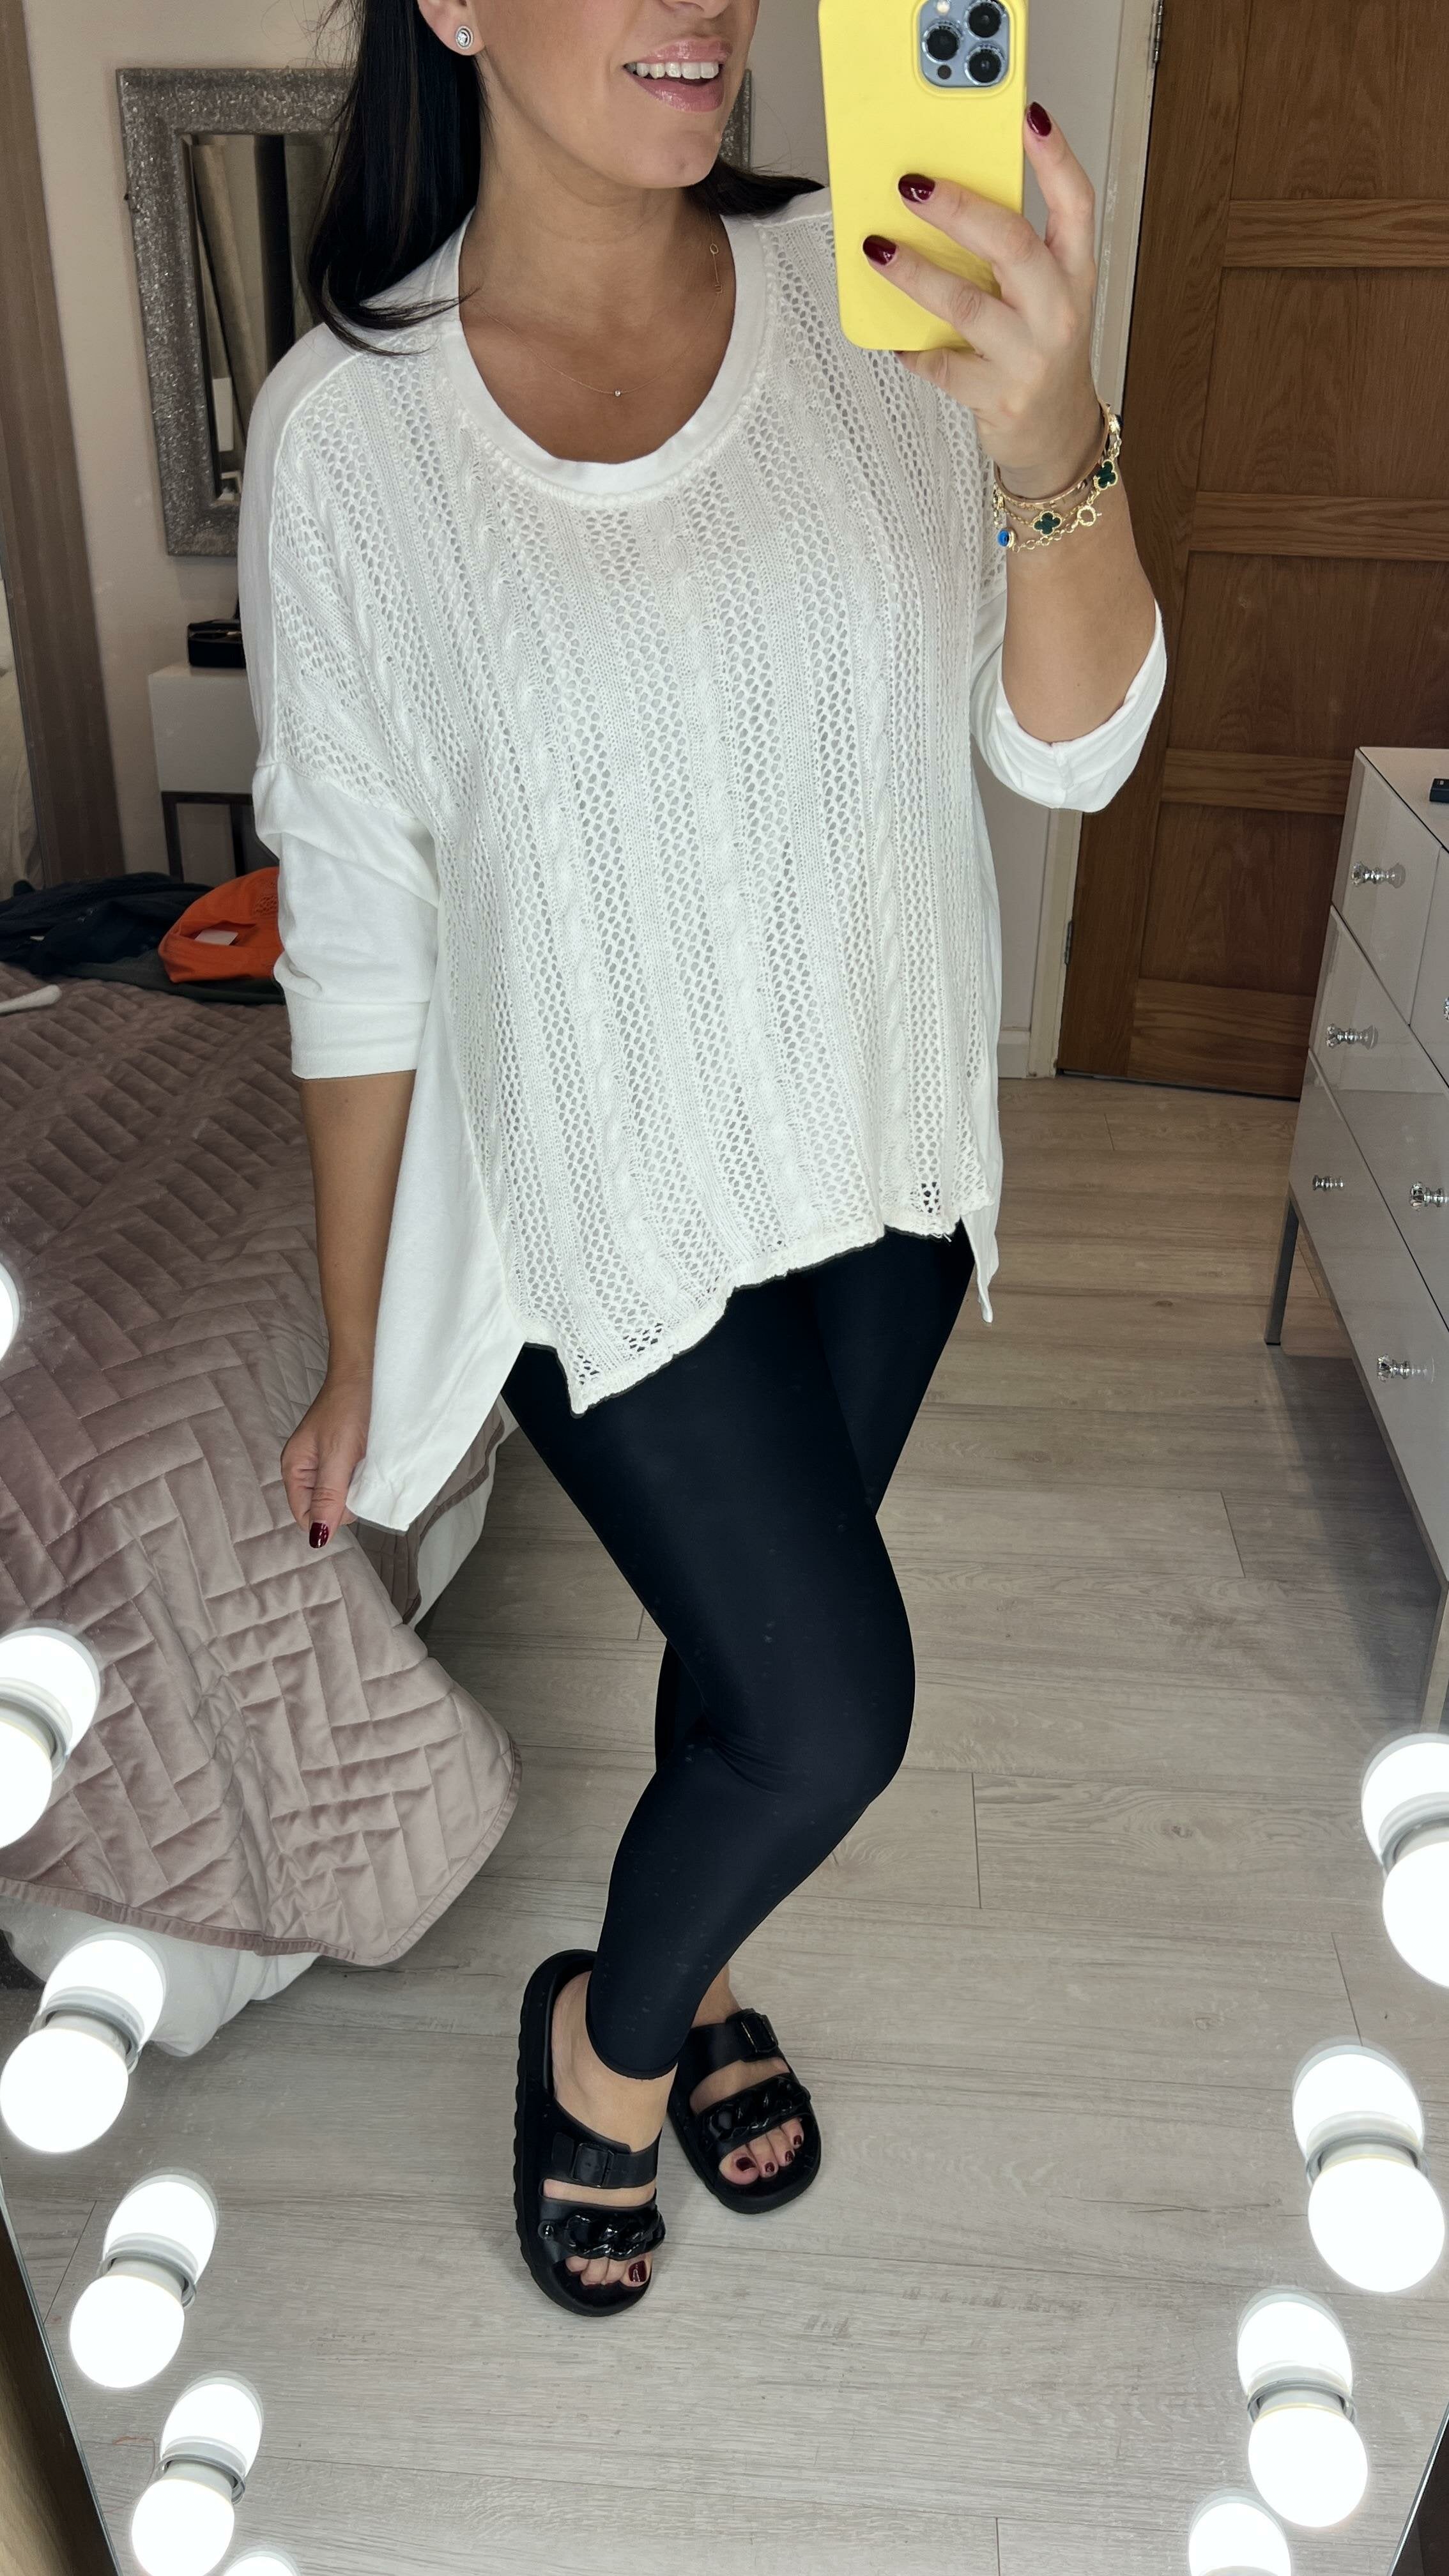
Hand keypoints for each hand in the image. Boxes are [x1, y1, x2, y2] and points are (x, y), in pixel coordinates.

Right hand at [281, 1368, 369, 1547]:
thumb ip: (328, 1496)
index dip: (329, 1517)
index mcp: (294, 1470)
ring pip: (337, 1497)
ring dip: (354, 1489)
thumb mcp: (338, 1456)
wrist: (363, 1374)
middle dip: (343, 1502)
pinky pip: (347, 1482)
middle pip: (322, 1509)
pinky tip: (366, 1463)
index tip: (350, 1498)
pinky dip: (359, 1478)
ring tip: (363, 1466)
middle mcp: (304, 1470)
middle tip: (358, 1475)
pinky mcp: (338, 1457)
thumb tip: (317, 1538)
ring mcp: (321, 1464)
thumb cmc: (349, 1409)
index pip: (306, 1517)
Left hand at [866, 106, 1102, 499]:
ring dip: (915, 274)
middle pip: (1011, 244)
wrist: (1056, 434)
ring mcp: (1029, 355)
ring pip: (965, 304)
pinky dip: (912, 347)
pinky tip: (894, 336)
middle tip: (912, 185)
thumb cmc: (1041, 350)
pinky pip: (942, 364)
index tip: (1027, 116)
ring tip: (878, 249)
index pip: (1075, 203)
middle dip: (958, 209)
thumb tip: (946, 198)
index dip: (1054, 157)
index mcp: (1075, 272)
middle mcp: (1058, 310)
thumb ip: (1014, 251)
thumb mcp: (1046, 294)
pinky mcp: (998, 395)